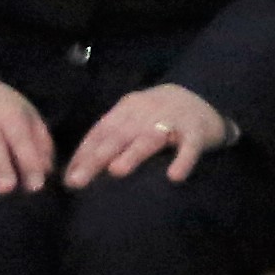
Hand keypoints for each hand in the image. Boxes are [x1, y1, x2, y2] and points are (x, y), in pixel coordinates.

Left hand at [64, 82, 234, 184]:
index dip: (83, 153)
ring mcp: (172, 120)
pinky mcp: (197, 130)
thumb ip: (111, 138)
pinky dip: (183, 160)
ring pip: (149, 139)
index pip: (101, 131)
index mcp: (128, 108)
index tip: (68, 178)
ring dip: (133, 154)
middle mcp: (146, 112)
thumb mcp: (134, 119)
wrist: (207, 93)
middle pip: (118, 136)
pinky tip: (174, 176)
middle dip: (96, 158)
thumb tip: (76, 170)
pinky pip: (190, 147)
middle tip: (78, 181)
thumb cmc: (160, 116)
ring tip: (116, 171)